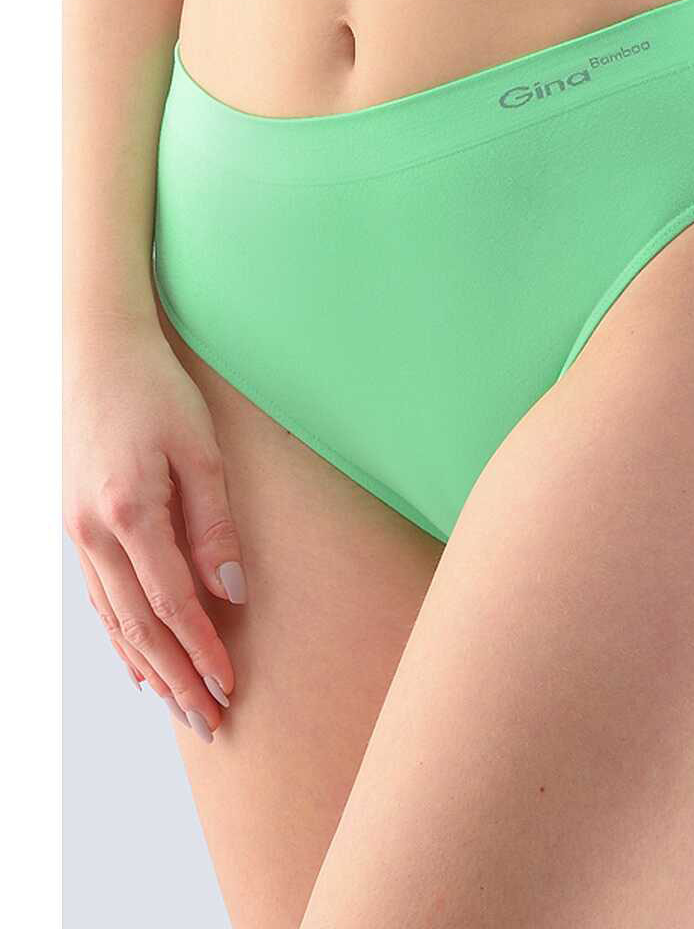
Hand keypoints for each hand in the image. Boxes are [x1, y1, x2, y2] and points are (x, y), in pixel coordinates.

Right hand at [63, 317, 244, 742]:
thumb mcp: (201, 451)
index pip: (173, 603)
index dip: (202, 651)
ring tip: (181, 708)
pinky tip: (138, 665)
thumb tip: (231, 596)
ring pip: (115, 620)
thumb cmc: (161, 393)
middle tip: (210, 723)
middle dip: (177, 678)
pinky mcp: (78, 528)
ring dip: (149, 669)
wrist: (101, 354)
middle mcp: (94, 532)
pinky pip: (99, 599)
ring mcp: (79, 533)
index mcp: (130, 511)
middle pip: (140, 625)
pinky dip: (120, 638)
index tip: (230, 688)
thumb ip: (215, 526)